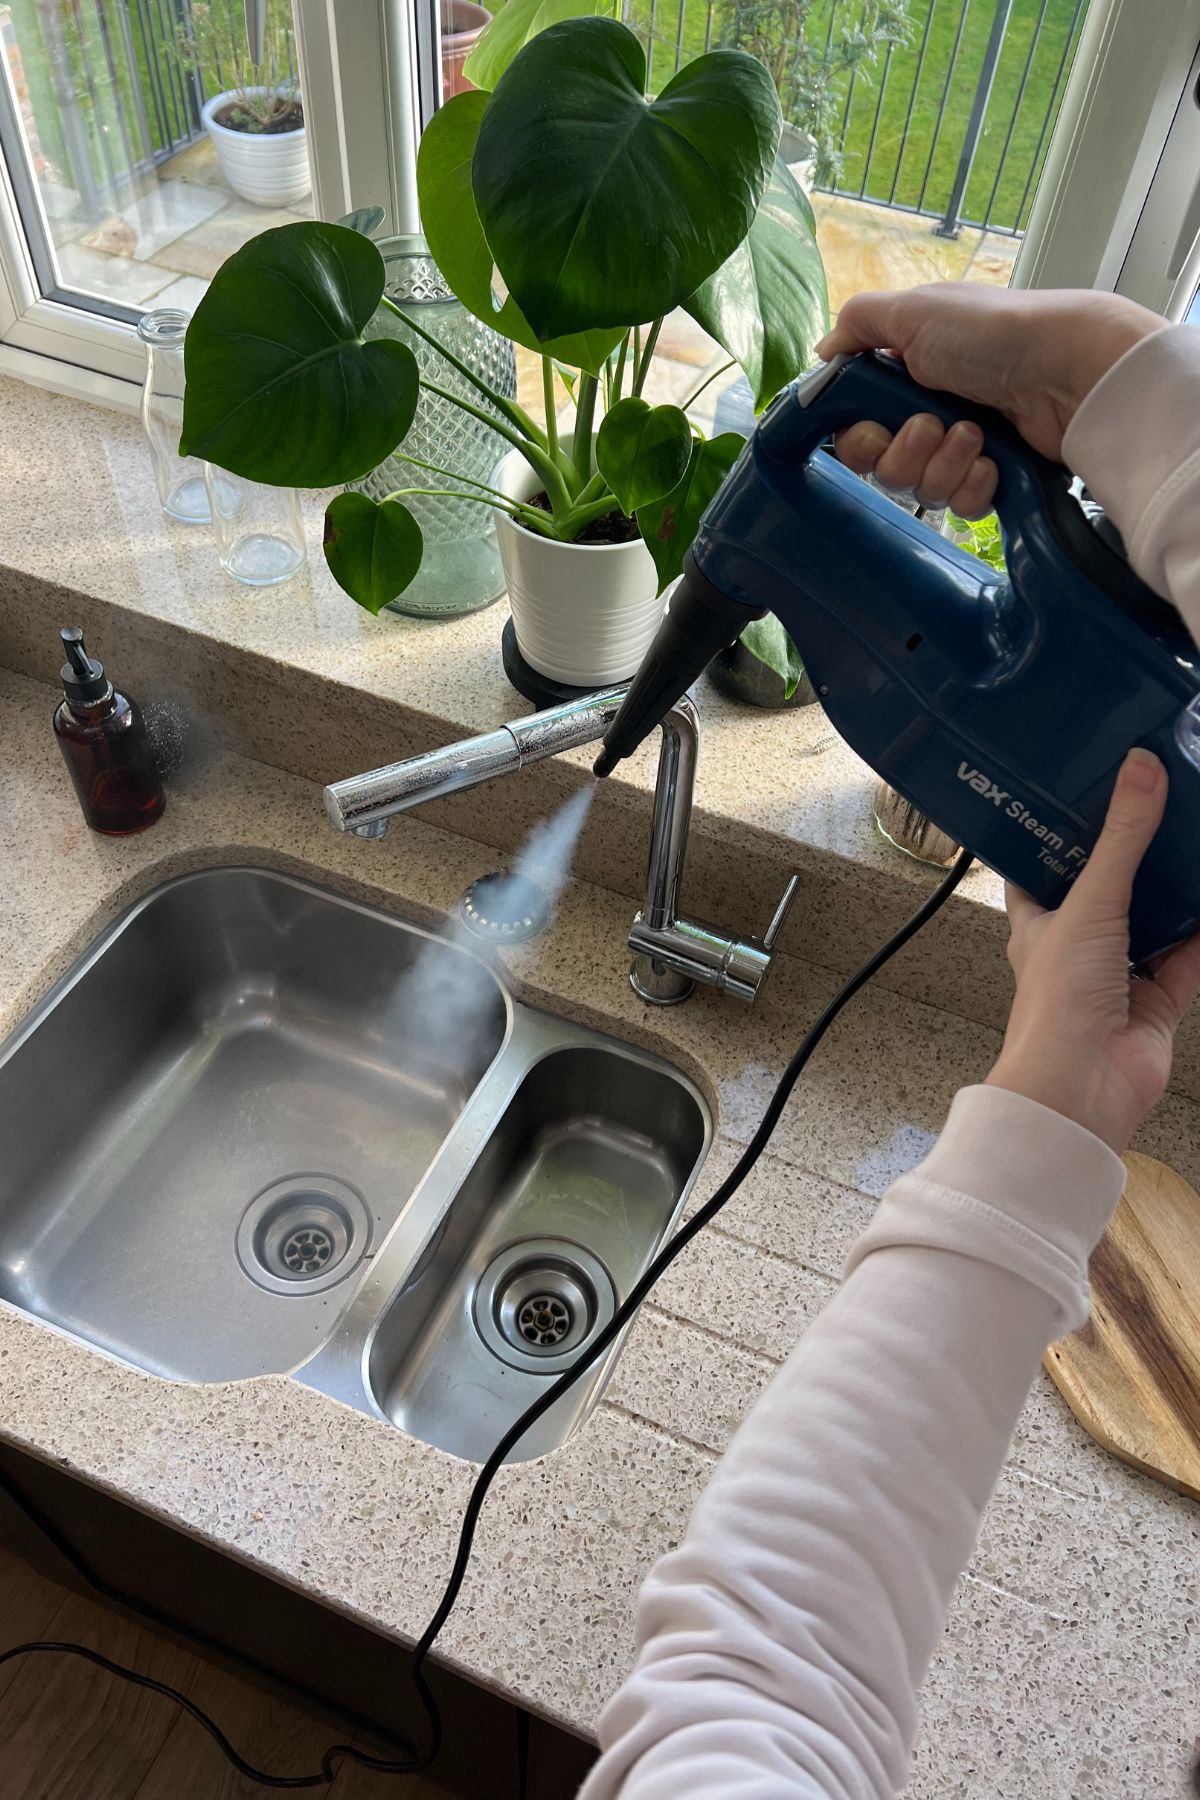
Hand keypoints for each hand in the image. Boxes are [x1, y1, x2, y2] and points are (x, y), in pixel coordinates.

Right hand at [816, 283, 1164, 518]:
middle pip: (880, 465)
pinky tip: (993, 460)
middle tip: (930, 425)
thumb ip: (858, 324)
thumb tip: (823, 352)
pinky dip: (972, 483)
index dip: (858, 436)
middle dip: (900, 451)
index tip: (871, 426)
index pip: (855, 426)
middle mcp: (928, 409)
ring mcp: (960, 446)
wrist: (1067, 372)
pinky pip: (957, 504)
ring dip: (941, 462)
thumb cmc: (992, 333)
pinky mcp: (991, 477)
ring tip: (974, 433)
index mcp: (905, 372)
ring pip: (917, 487)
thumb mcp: (914, 310)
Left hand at [986, 749, 1199, 1153]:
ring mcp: (1119, 976)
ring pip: (1154, 922)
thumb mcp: (1090, 902)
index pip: (1038, 870)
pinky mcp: (1159, 1004)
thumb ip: (1121, 839)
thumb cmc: (1058, 1000)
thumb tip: (1142, 767)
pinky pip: (1189, 960)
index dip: (1054, 835)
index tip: (1080, 792)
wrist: (1083, 1086)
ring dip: (1175, 890)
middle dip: (1132, 856)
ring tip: (1194, 834)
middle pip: (1107, 891)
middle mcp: (1076, 948)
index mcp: (1038, 924)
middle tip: (1158, 803)